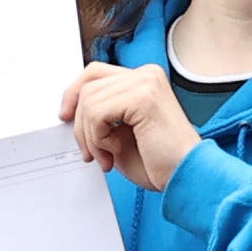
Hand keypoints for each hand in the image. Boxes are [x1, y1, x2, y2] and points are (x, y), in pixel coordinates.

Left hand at [66, 61, 197, 192]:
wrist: (186, 177)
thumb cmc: (160, 163)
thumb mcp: (120, 134)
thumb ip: (100, 115)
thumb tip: (69, 110)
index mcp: (144, 79)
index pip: (95, 73)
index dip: (74, 93)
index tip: (65, 116)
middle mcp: (146, 75)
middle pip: (88, 86)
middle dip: (81, 125)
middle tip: (92, 153)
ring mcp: (146, 82)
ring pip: (89, 101)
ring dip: (90, 137)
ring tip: (107, 156)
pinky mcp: (143, 97)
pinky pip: (97, 112)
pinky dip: (98, 138)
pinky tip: (114, 151)